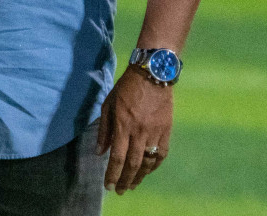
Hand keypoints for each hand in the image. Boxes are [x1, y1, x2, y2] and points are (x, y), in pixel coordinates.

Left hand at [97, 66, 171, 193]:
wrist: (152, 75)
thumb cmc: (126, 88)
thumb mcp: (108, 104)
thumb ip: (104, 129)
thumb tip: (99, 152)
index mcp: (123, 124)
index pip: (117, 156)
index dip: (112, 173)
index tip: (108, 185)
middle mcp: (139, 131)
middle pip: (132, 163)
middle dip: (125, 180)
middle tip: (119, 190)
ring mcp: (155, 132)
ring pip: (148, 162)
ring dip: (139, 177)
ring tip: (132, 185)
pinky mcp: (166, 131)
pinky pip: (161, 154)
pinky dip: (154, 166)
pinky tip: (147, 172)